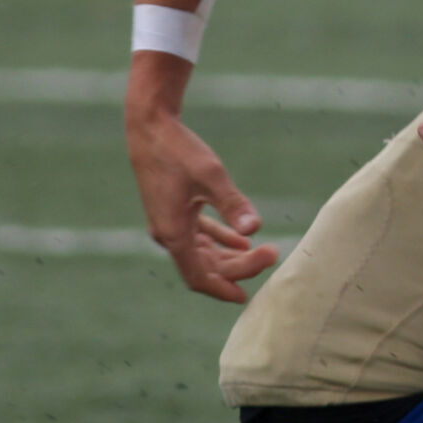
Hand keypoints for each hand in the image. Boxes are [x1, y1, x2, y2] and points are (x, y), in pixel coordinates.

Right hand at [125, 111, 277, 302]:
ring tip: (262, 253)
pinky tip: (242, 239)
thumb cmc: (179, 150)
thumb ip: (233, 204)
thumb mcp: (211, 176)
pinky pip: (199, 236)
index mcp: (173, 234)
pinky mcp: (174, 209)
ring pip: (202, 253)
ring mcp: (169, 222)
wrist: (150, 128)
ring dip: (230, 256)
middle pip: (204, 267)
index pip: (201, 276)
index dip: (225, 287)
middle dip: (237, 267)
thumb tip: (255, 229)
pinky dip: (220, 240)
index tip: (249, 294)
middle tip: (272, 254)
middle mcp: (168, 234)